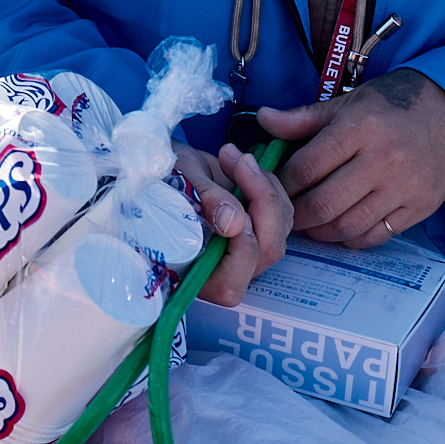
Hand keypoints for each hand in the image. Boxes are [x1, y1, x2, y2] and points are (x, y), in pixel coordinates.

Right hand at [174, 141, 291, 305]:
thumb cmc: (161, 178)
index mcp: (194, 274)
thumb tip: (233, 223)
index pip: (230, 284)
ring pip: (280, 231)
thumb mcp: (179, 182)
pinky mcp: (259, 229)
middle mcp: (223, 270)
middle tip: (240, 165)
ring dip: (264, 188)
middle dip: (262, 204)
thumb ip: (205, 202)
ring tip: (233, 158)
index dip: (240, 248)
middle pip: (266, 254)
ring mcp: (245, 251)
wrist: (166, 166)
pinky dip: (269, 184)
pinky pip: (283, 213)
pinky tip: (240, 164)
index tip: (227, 203)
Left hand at [257, 67, 444, 246]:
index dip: (282, 182)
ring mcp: (404, 188)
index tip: (271, 186)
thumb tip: (263, 119)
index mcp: (361, 128)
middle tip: (283, 212)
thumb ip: (304, 117)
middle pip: (324, 203)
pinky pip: (375, 236)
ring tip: (307, 222)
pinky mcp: (419, 208)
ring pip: (347, 226)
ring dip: (319, 231)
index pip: (307, 166)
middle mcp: (383, 161)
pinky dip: (350, 238)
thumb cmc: (395, 104)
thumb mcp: (348, 102)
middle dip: (295, 214)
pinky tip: (338, 228)